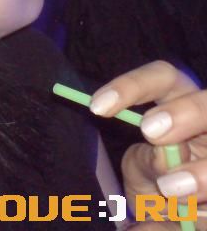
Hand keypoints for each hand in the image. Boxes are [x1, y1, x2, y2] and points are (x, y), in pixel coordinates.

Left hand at [90, 61, 206, 228]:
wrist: (177, 218)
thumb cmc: (158, 184)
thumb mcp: (143, 171)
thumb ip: (148, 162)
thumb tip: (164, 162)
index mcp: (180, 103)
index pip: (162, 77)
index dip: (132, 85)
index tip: (97, 107)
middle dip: (184, 113)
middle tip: (150, 132)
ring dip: (202, 172)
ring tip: (170, 190)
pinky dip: (206, 200)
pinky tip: (194, 214)